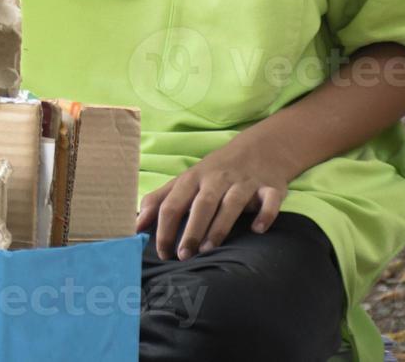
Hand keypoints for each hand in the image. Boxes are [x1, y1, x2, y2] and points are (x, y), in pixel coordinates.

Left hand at [134, 136, 289, 260]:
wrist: (258, 149)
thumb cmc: (212, 173)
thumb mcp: (183, 181)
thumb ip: (158, 201)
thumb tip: (135, 225)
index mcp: (192, 179)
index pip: (172, 204)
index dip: (164, 228)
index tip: (162, 252)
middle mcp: (216, 180)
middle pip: (201, 204)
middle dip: (190, 231)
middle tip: (183, 256)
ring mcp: (243, 182)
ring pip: (231, 204)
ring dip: (219, 226)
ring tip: (208, 249)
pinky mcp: (270, 187)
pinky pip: (269, 201)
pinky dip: (264, 214)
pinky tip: (257, 230)